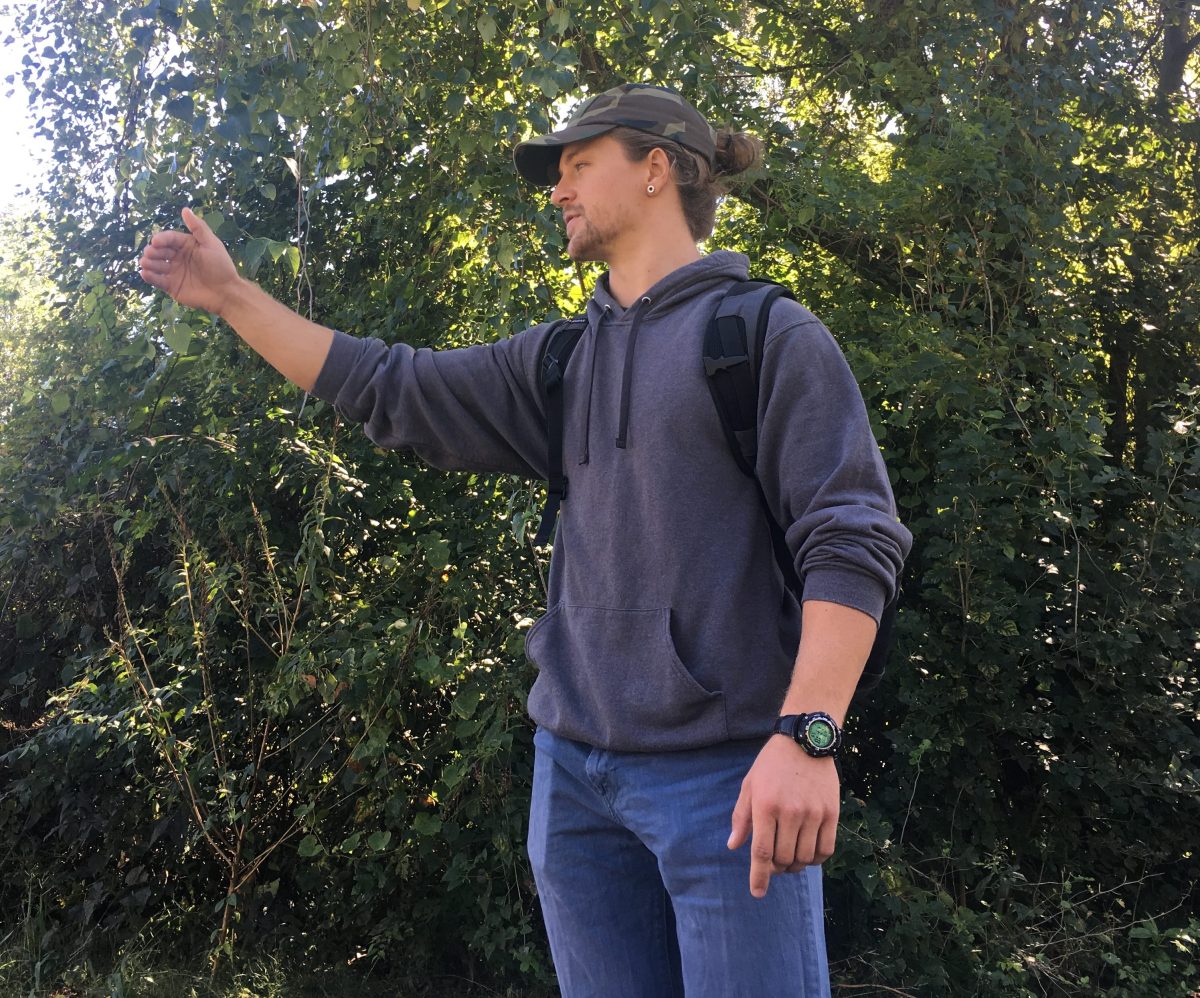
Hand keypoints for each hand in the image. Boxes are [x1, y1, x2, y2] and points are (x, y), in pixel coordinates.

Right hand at [138, 207, 241, 314]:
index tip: (156, 242)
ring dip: (149, 263)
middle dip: (153, 251)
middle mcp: (177, 257)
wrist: (226, 293)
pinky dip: (150, 277)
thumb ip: (198, 227)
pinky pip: (157, 280)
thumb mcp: (211, 244)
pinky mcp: (172, 286)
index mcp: (186, 245)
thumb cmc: (221, 267)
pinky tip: (145, 273)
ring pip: (156, 265)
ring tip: (145, 262)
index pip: (169, 239)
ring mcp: (174, 272)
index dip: (162, 239)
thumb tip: (185, 209)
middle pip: (160, 251)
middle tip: (150, 253)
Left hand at [727, 734, 839, 897]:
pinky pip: (826, 849)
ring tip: (790, 857)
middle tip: (773, 863)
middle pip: (784, 858)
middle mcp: (790, 812)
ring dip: (796, 864)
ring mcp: (813, 814)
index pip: (761, 852)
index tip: (757, 893)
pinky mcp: (831, 813)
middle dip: (776, 868)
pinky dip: (816, 858)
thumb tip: (734, 847)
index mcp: (765, 806)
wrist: (805, 741)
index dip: (759, 876)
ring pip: (805, 857)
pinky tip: (808, 852)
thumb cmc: (772, 764)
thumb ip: (741, 818)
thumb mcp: (750, 785)